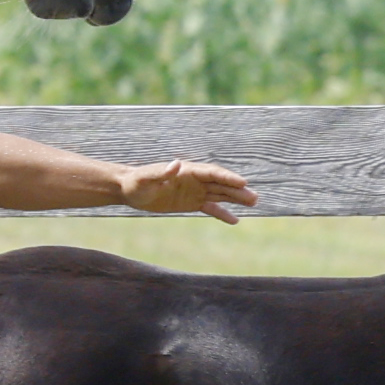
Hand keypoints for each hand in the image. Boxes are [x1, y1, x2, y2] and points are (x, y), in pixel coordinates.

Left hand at [119, 159, 256, 222]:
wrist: (129, 190)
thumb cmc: (136, 182)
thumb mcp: (146, 178)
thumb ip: (162, 172)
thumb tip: (176, 164)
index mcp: (186, 171)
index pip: (212, 173)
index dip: (227, 177)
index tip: (243, 182)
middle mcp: (194, 180)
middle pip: (220, 184)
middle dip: (237, 190)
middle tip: (254, 197)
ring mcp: (194, 191)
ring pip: (219, 195)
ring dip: (235, 199)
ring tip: (253, 203)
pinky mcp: (190, 203)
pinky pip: (210, 208)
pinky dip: (222, 213)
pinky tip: (235, 220)